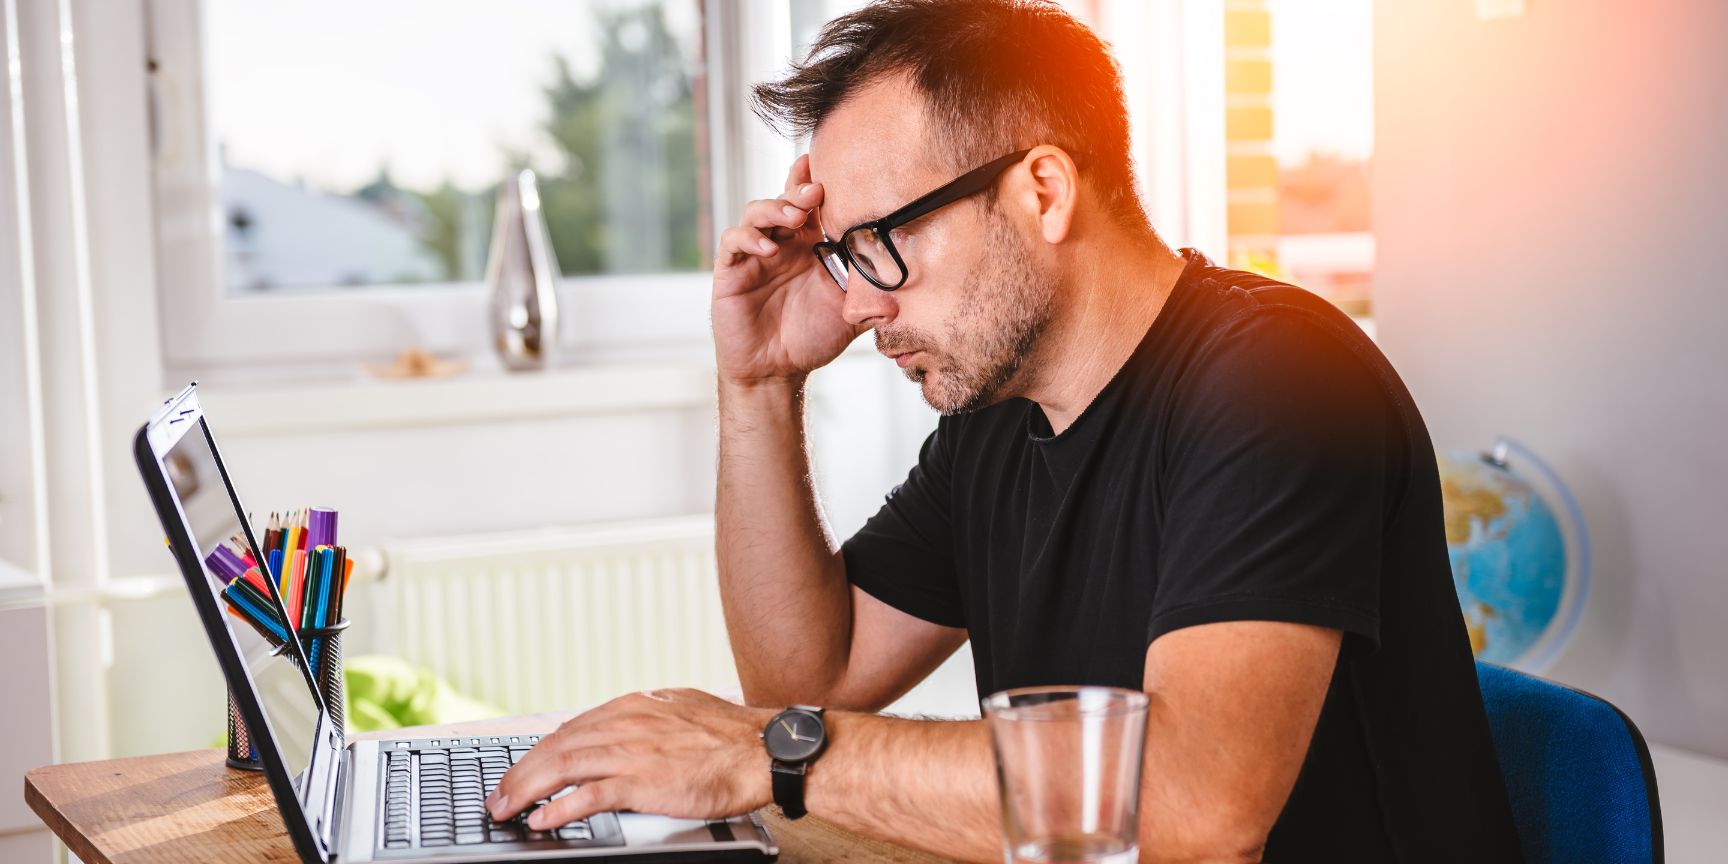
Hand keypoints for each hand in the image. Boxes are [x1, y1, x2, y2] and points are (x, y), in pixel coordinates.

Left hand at [487, 689, 774, 828]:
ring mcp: (632, 752)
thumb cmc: (730, 734)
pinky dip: (561, 809)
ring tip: (506, 808)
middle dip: (520, 773)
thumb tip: (630, 720)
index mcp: (632, 706)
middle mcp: (625, 724)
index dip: (540, 753)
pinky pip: (589, 796)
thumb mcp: (680, 707)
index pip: (570, 729)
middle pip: (555, 747)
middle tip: (499, 795)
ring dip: (527, 790)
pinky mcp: (643, 782)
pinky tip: (543, 819)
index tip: (523, 769)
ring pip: (563, 768)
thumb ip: (649, 716)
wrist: (761, 749)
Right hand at [712, 154, 862, 385]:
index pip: (812, 205)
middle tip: (816, 190)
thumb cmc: (811, 339)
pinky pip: (734, 241)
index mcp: (810, 246)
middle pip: (785, 199)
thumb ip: (876, 302)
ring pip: (757, 212)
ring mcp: (755, 255)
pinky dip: (749, 238)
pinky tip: (767, 250)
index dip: (817, 183)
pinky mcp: (732, 271)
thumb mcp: (850, 318)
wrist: (777, 371)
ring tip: (795, 218)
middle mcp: (783, 244)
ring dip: (775, 209)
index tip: (829, 167)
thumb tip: (911, 292)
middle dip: (799, 189)